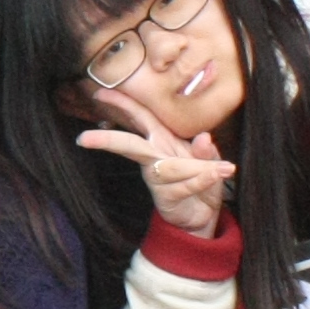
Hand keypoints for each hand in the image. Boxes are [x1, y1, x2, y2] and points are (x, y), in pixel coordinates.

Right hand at [75, 83, 235, 236]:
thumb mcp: (209, 159)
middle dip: (107, 140)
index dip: (122, 105)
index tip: (100, 94)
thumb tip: (202, 137)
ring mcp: (157, 179)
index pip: (140, 118)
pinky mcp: (165, 198)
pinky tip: (217, 174)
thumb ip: (205, 149)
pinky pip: (184, 185)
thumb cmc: (201, 179)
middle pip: (129, 145)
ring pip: (170, 168)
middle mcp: (154, 158)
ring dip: (199, 168)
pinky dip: (203, 179)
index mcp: (161, 141)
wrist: (205, 214)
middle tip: (85, 138)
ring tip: (224, 168)